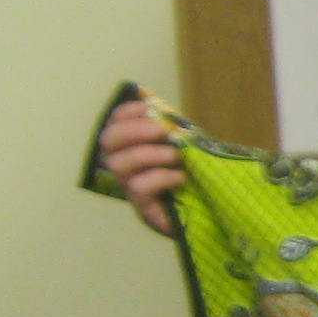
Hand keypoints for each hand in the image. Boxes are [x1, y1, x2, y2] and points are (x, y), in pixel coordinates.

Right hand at [99, 93, 186, 236]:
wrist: (210, 212)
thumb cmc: (193, 173)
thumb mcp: (183, 145)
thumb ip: (170, 126)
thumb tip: (157, 104)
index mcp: (130, 147)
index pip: (114, 123)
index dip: (127, 112)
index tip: (150, 107)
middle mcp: (123, 166)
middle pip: (107, 141)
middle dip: (134, 130)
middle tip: (162, 130)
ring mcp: (129, 188)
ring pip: (119, 165)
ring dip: (149, 154)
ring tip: (175, 156)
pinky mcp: (142, 208)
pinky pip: (138, 188)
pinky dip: (161, 177)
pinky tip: (180, 178)